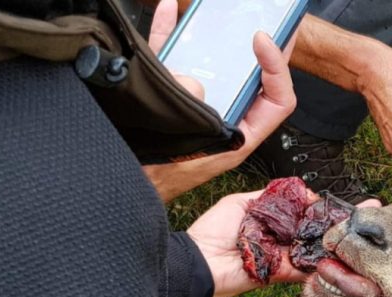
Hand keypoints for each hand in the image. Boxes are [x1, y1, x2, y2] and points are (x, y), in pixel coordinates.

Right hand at [143, 0, 297, 200]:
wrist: (114, 185)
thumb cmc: (155, 177)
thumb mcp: (184, 143)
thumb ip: (193, 108)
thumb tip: (195, 81)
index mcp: (238, 135)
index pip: (277, 100)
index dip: (277, 68)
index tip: (262, 40)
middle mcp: (222, 117)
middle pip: (252, 77)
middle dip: (259, 47)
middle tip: (268, 18)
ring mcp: (195, 104)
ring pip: (214, 64)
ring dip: (217, 36)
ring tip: (224, 11)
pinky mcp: (165, 96)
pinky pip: (174, 59)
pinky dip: (171, 33)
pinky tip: (166, 10)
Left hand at [188, 193, 381, 296]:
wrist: (200, 261)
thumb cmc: (214, 230)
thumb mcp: (243, 202)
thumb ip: (274, 197)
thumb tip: (306, 193)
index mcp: (277, 220)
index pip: (309, 211)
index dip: (330, 206)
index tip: (354, 200)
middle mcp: (286, 239)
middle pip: (320, 230)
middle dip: (346, 222)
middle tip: (374, 211)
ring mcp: (287, 257)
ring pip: (318, 248)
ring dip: (342, 241)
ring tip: (367, 230)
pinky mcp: (284, 273)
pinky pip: (307, 268)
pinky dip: (325, 262)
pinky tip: (347, 251)